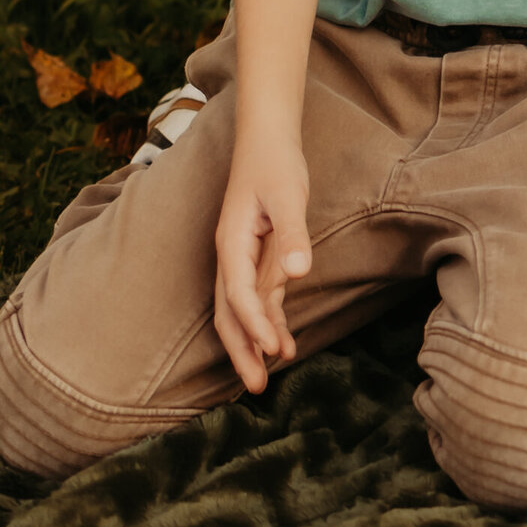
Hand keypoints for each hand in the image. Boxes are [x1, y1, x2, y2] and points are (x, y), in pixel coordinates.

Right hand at [213, 128, 312, 391]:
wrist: (268, 139)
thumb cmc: (275, 164)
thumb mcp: (288, 196)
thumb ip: (293, 234)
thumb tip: (297, 273)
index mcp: (231, 242)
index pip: (238, 293)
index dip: (254, 323)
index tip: (273, 349)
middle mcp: (232, 256)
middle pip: (229, 313)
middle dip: (241, 350)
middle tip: (256, 387)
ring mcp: (243, 260)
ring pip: (242, 312)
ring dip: (255, 343)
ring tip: (268, 377)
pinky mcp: (259, 259)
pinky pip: (260, 299)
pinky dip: (269, 322)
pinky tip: (284, 343)